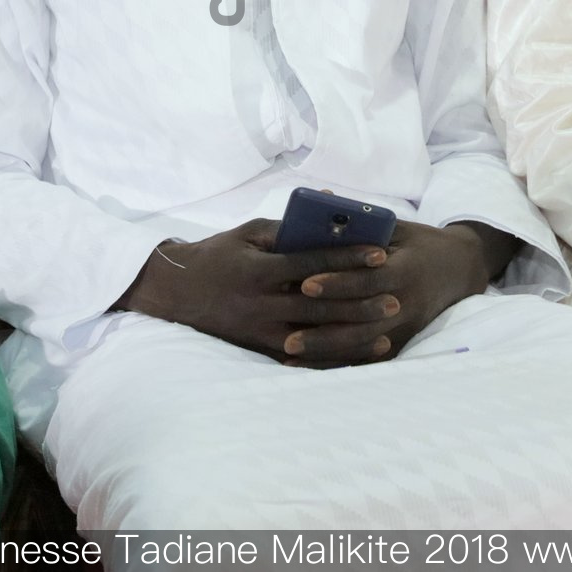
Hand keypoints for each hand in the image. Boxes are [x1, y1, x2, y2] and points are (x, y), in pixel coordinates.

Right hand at [118, 220, 399, 360]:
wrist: (176, 293)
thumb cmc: (218, 255)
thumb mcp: (249, 233)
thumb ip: (290, 228)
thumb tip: (332, 214)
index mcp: (259, 269)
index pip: (312, 263)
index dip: (348, 258)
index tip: (379, 254)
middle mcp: (261, 303)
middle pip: (320, 305)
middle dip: (360, 301)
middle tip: (395, 297)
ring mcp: (261, 331)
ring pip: (317, 336)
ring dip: (353, 333)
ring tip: (385, 328)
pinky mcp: (260, 349)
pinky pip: (304, 357)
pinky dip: (333, 355)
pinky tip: (357, 353)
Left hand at [289, 221, 498, 364]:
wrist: (459, 269)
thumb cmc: (417, 243)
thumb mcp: (395, 227)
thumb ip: (359, 224)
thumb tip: (319, 201)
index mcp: (405, 270)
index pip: (367, 280)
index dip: (337, 283)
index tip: (304, 284)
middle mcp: (407, 303)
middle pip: (362, 322)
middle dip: (324, 329)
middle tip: (287, 333)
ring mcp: (405, 328)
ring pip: (361, 345)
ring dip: (325, 351)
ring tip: (289, 352)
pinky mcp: (401, 343)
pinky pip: (365, 358)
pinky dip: (335, 361)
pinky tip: (306, 364)